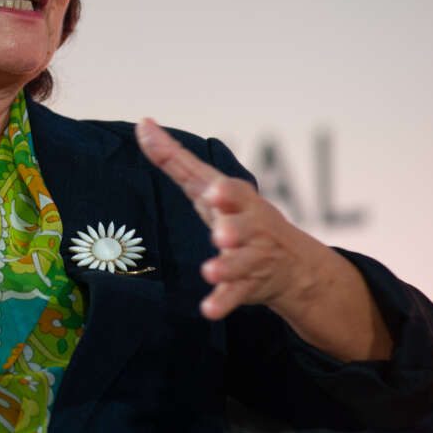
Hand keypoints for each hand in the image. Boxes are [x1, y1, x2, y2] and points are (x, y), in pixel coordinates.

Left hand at [135, 119, 335, 320]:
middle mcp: (250, 227)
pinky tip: (208, 309)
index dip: (226, 194)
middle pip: (243, 227)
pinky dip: (223, 302)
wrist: (290, 263)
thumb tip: (142, 123)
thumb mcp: (210, 185)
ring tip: (211, 271)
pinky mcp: (247, 285)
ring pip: (240, 263)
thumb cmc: (238, 214)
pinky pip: (235, 295)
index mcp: (239, 200)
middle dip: (233, 230)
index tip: (214, 193)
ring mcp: (250, 257)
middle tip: (222, 235)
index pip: (235, 192)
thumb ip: (175, 158)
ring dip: (226, 267)